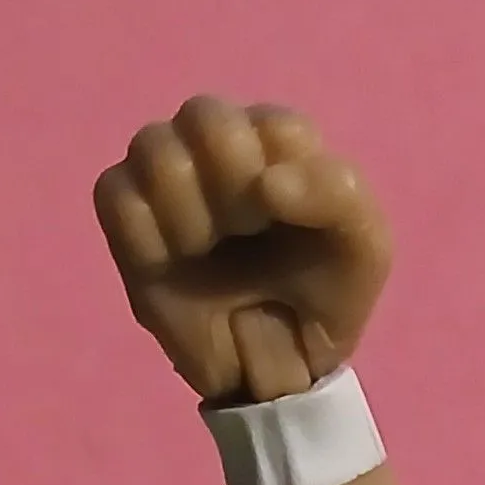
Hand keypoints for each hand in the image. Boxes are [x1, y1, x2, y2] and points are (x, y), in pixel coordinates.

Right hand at [95, 98, 390, 401]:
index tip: (295, 231)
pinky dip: (153, 241)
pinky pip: (119, 198)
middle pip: (207, 118)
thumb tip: (267, 184)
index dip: (291, 186)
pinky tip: (176, 264)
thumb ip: (340, 195)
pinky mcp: (121, 204)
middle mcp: (216, 139)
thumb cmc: (321, 297)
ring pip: (156, 151)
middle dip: (236, 190)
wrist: (276, 366)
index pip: (278, 127)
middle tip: (249, 235)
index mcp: (279, 141)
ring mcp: (163, 164)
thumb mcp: (364, 249)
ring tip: (210, 251)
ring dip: (194, 216)